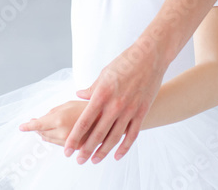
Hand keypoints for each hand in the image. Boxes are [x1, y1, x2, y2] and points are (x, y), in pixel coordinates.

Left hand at [18, 100, 87, 147]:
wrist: (106, 116)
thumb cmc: (88, 106)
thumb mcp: (67, 104)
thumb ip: (52, 112)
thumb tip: (39, 119)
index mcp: (59, 118)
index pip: (38, 125)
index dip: (28, 126)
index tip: (22, 127)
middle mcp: (62, 132)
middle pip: (42, 133)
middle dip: (37, 128)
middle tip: (33, 123)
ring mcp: (69, 141)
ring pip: (50, 140)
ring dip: (45, 134)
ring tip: (43, 128)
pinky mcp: (75, 147)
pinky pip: (58, 144)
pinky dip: (54, 138)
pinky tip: (54, 133)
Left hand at [63, 39, 165, 164]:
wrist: (150, 56)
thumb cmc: (125, 62)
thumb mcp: (104, 73)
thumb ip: (92, 88)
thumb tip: (79, 95)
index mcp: (102, 94)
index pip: (84, 121)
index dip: (74, 137)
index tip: (67, 148)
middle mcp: (115, 105)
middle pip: (97, 133)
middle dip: (86, 149)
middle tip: (78, 160)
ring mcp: (130, 110)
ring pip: (114, 137)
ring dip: (103, 151)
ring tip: (94, 160)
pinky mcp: (142, 111)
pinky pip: (132, 134)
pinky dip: (124, 147)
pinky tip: (117, 156)